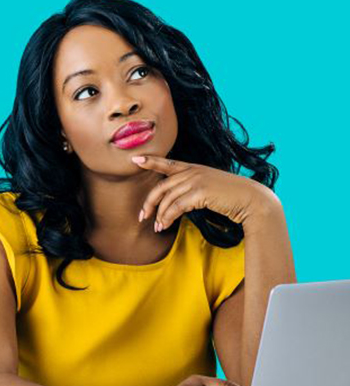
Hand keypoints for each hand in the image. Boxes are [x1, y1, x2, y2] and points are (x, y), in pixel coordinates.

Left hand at [131, 155, 271, 231]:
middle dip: (149, 202)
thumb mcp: (209, 188)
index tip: (135, 159)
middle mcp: (193, 171)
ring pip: (167, 198)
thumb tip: (175, 203)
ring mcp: (196, 180)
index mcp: (193, 168)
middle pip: (161, 186)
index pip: (167, 163)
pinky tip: (164, 225)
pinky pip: (176, 206)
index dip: (150, 160)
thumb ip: (192, 189)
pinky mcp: (200, 192)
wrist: (251, 199)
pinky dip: (168, 217)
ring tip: (156, 227)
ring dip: (159, 215)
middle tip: (142, 216)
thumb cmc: (231, 197)